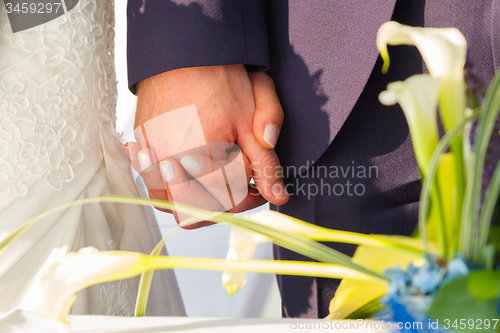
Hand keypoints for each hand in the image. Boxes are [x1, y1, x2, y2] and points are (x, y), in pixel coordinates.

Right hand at [124, 65, 287, 226]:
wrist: (185, 54)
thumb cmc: (220, 83)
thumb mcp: (250, 124)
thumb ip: (266, 165)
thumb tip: (279, 197)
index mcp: (200, 161)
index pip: (230, 201)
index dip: (251, 194)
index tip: (259, 180)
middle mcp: (168, 166)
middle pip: (198, 212)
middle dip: (224, 203)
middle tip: (240, 183)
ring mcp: (150, 160)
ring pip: (172, 206)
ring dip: (197, 202)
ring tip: (217, 180)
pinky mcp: (142, 151)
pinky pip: (154, 187)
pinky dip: (174, 190)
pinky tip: (192, 173)